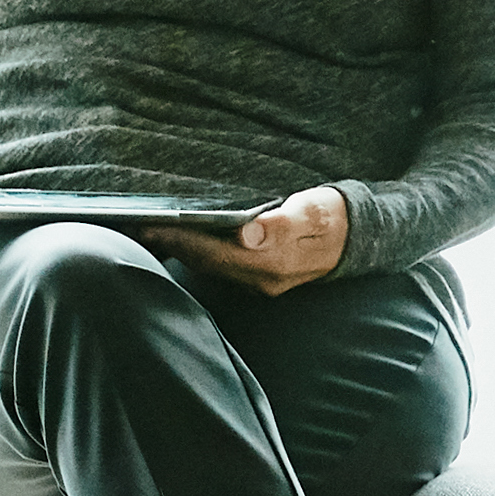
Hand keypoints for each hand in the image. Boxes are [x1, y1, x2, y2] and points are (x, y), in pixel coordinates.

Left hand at [149, 185, 348, 295]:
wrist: (357, 238)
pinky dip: (196, 254)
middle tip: (137, 226)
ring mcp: (260, 283)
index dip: (182, 240)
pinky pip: (219, 268)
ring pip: (210, 269)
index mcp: (273, 263)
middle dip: (171, 246)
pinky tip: (179, 242)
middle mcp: (262, 280)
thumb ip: (281, 224)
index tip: (152, 226)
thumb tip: (247, 234)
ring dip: (180, 251)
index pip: (215, 253)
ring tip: (150, 233)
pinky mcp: (259, 278)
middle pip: (206, 265)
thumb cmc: (332, 216)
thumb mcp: (313, 212)